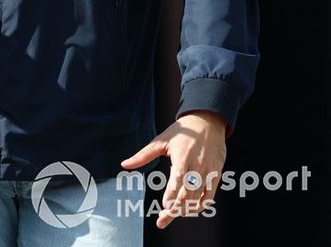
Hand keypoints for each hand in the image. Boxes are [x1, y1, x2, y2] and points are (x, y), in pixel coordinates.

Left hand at [121, 110, 227, 229]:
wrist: (207, 122)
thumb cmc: (181, 132)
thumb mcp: (160, 141)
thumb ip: (143, 155)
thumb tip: (124, 165)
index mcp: (183, 157)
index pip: (179, 179)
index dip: (172, 193)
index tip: (164, 206)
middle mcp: (198, 166)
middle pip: (188, 193)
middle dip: (175, 209)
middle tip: (162, 219)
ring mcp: (209, 171)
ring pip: (199, 197)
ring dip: (187, 209)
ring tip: (172, 214)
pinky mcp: (217, 174)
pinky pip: (211, 195)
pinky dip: (201, 205)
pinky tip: (190, 209)